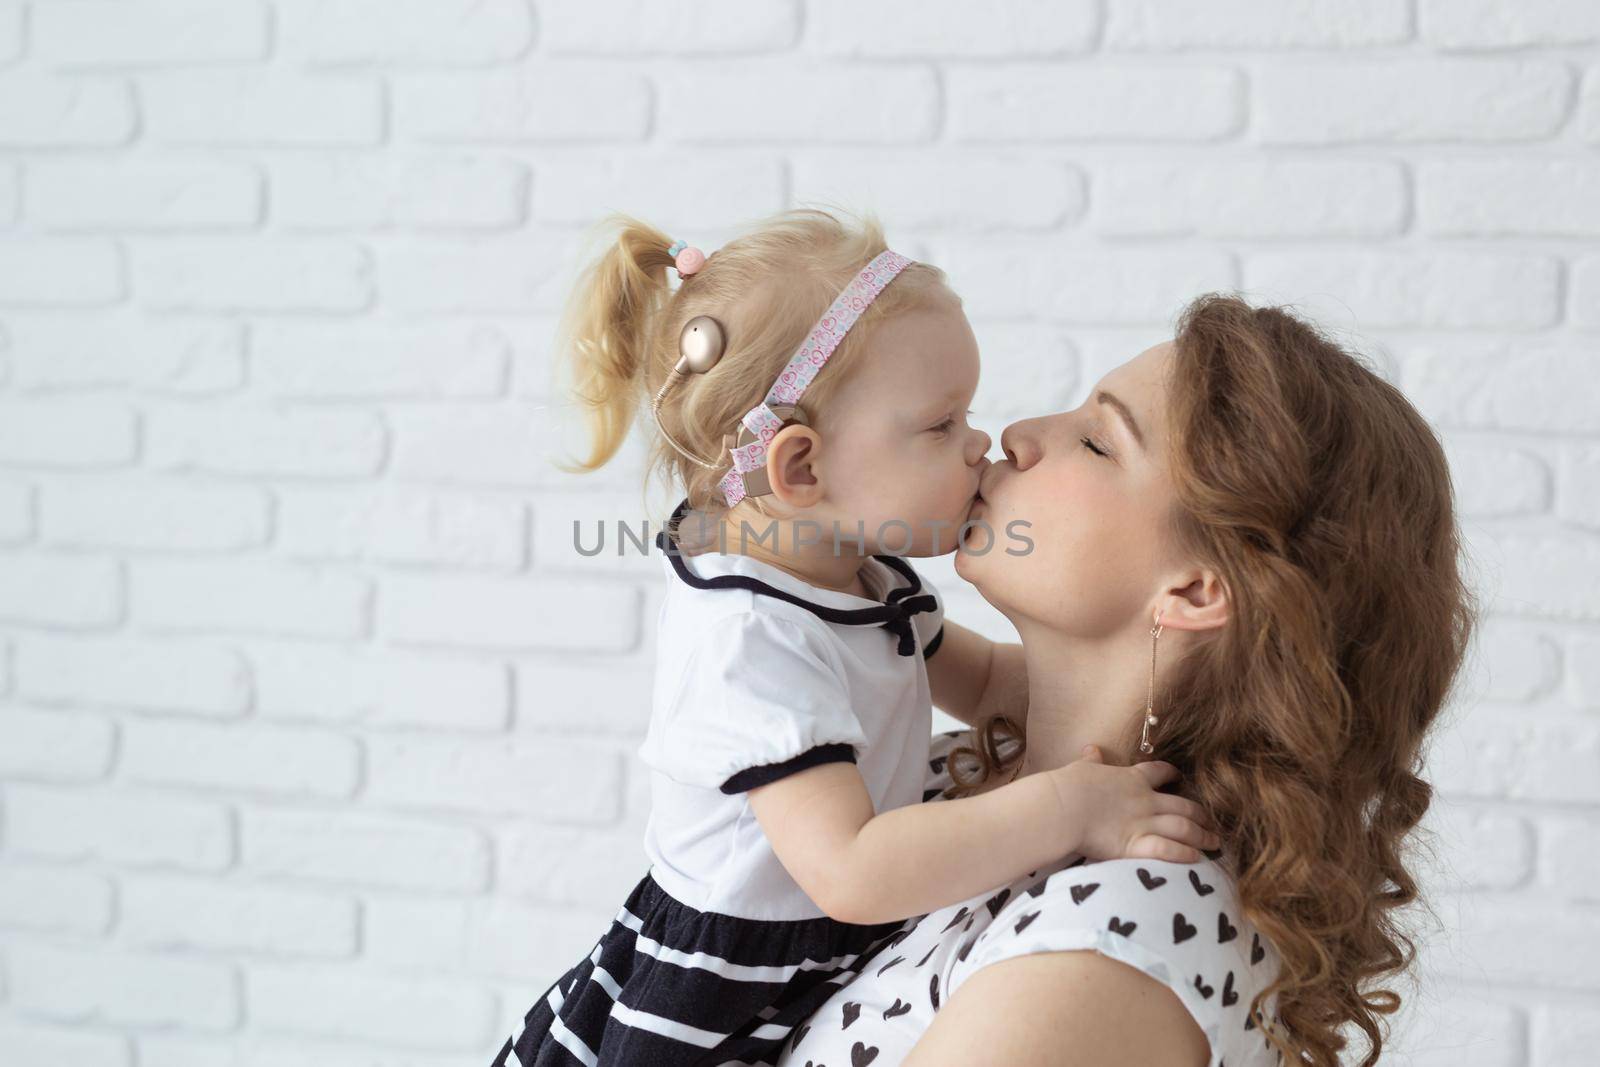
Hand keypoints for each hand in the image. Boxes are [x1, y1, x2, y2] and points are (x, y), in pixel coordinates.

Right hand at [1046, 744, 1219, 863]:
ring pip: (1184, 828)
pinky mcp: (1136, 845)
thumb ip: (1092, 761)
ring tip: (1215, 843)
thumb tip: (1092, 749)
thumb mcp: (1082, 768)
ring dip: (1202, 836)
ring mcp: (1143, 823)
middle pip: (1183, 805)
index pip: (1160, 772)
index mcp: (1132, 779)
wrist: (1063, 807)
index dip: (1172, 774)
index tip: (1180, 776)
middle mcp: (1145, 801)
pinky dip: (1185, 854)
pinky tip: (1196, 859)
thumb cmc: (1069, 786)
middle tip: (1213, 822)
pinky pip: (1168, 850)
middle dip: (1201, 814)